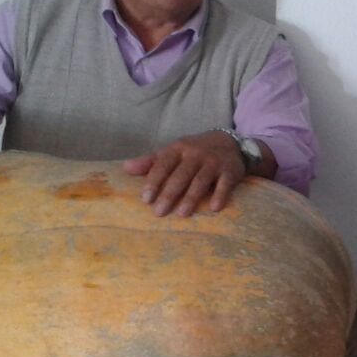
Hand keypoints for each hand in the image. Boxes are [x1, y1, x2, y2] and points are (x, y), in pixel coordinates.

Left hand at [122, 131, 245, 216]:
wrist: (228, 142)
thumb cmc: (194, 151)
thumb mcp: (172, 152)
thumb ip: (150, 162)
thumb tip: (126, 168)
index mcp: (178, 149)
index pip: (163, 165)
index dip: (153, 182)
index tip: (146, 199)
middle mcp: (195, 154)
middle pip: (180, 175)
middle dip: (169, 194)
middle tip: (159, 212)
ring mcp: (213, 162)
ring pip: (200, 181)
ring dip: (191, 197)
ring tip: (182, 214)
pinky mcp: (230, 170)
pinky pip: (225, 183)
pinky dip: (220, 195)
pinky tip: (214, 208)